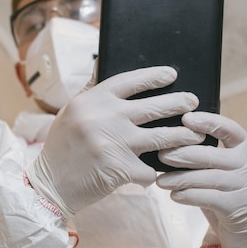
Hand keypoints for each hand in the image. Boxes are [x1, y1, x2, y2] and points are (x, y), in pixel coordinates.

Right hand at [26, 66, 204, 215]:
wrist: (50, 185)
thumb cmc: (61, 148)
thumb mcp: (69, 113)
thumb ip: (90, 90)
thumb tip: (102, 62)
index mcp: (91, 101)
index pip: (130, 81)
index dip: (154, 76)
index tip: (171, 75)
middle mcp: (104, 117)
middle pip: (154, 106)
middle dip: (179, 103)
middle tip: (192, 102)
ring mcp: (115, 143)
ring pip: (163, 137)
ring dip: (184, 137)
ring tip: (196, 135)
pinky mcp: (122, 168)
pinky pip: (150, 169)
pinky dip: (153, 173)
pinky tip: (155, 174)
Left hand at [157, 112, 246, 247]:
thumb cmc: (229, 192)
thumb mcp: (225, 169)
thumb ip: (208, 156)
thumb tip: (171, 140)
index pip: (231, 129)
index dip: (208, 122)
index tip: (186, 118)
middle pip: (210, 155)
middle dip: (181, 154)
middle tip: (161, 154)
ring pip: (205, 177)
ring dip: (178, 178)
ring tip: (161, 180)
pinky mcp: (238, 207)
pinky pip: (206, 197)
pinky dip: (187, 195)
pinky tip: (174, 195)